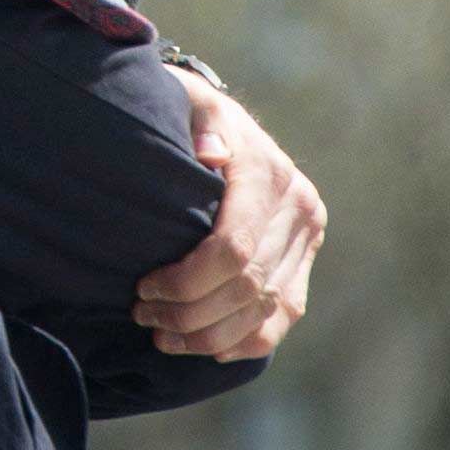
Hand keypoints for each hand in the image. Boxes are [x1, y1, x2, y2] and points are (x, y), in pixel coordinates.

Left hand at [135, 71, 322, 361]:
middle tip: (143, 315)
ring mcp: (306, 240)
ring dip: (208, 335)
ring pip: (262, 310)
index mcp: (269, 172)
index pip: (234, 249)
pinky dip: (244, 343)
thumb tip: (212, 151)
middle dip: (188, 312)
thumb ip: (198, 118)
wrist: (223, 126)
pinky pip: (280, 320)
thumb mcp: (187, 103)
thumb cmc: (189, 117)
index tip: (143, 287)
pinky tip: (207, 347)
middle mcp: (300, 207)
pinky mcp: (303, 266)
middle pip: (246, 286)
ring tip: (162, 336)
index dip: (186, 281)